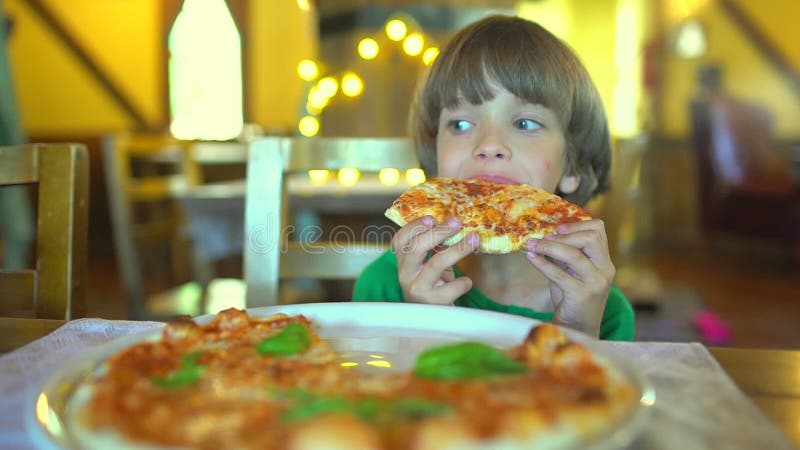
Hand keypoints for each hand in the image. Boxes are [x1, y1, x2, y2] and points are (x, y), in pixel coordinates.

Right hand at [392, 215, 479, 304]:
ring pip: (436, 264)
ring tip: (474, 240)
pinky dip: (463, 282)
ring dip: (457, 249)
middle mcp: (406, 275)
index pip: (400, 241)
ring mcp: (418, 290)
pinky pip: (452, 287)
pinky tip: (466, 281)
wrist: (434, 321)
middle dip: (438, 232)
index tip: (432, 217)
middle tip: (457, 222)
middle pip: (416, 248)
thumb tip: (453, 224)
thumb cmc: (435, 287)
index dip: (414, 227)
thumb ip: (435, 247)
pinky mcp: (433, 303)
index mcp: (403, 263)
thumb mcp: (431, 265)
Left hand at [525, 219, 614, 337]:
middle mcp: (605, 270)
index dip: (577, 224)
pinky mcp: (581, 295)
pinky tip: (531, 258)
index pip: (599, 230)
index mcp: (604, 261)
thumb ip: (565, 254)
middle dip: (564, 235)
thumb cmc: (571, 298)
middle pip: (591, 238)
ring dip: (549, 247)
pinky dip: (542, 263)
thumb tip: (544, 234)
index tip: (558, 228)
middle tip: (544, 238)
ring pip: (574, 254)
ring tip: (532, 245)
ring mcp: (596, 283)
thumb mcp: (571, 271)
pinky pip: (559, 274)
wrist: (577, 329)